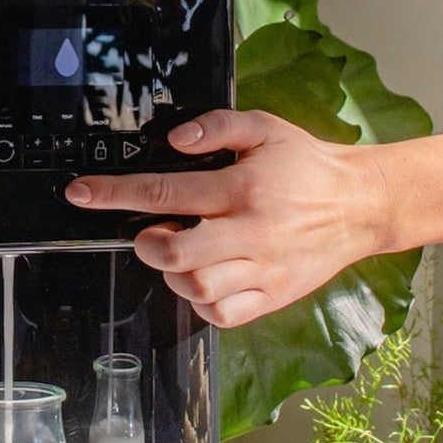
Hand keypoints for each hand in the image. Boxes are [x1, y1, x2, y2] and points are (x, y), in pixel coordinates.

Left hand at [63, 110, 384, 327]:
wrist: (361, 204)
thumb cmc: (308, 165)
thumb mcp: (265, 127)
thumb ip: (216, 127)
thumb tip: (173, 140)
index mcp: (242, 188)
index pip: (165, 191)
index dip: (114, 194)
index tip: (81, 194)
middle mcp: (251, 232)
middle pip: (177, 254)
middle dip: (149, 245)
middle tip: (153, 234)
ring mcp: (264, 269)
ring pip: (198, 288)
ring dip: (175, 273)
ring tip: (184, 254)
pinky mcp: (274, 295)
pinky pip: (223, 315)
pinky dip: (202, 303)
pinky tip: (206, 278)